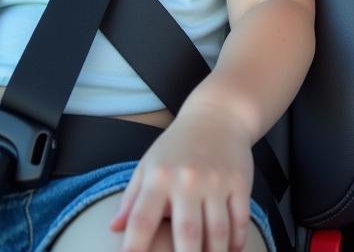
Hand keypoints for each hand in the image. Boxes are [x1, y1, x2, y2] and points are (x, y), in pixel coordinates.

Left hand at [110, 106, 255, 251]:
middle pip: (187, 233)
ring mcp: (217, 180)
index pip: (141, 220)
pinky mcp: (240, 181)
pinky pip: (240, 219)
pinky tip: (231, 249)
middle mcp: (188, 179)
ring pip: (217, 231)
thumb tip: (114, 229)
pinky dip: (236, 240)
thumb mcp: (149, 164)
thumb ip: (132, 199)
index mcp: (159, 177)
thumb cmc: (178, 144)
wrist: (218, 115)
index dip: (134, 248)